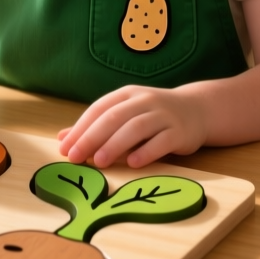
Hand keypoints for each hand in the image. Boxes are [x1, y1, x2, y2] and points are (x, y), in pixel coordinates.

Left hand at [57, 85, 207, 168]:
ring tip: (100, 162)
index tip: (65, 148)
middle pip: (114, 117)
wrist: (197, 110)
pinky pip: (162, 141)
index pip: (98, 109)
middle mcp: (144, 101)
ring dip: (115, 145)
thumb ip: (95, 127)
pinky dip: (146, 152)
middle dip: (92, 138)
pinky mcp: (180, 131)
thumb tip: (62, 139)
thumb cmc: (153, 115)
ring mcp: (164, 115)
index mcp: (126, 95)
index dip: (80, 128)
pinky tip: (133, 163)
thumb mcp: (124, 115)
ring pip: (136, 127)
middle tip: (76, 157)